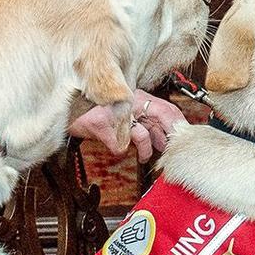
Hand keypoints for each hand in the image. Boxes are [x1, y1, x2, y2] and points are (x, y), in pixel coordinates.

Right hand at [66, 89, 182, 160]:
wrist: (69, 110)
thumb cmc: (97, 112)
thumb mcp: (125, 113)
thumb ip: (145, 123)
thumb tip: (164, 139)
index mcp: (136, 96)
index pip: (167, 108)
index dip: (179, 123)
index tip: (185, 137)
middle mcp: (128, 101)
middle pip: (161, 115)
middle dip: (169, 136)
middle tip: (171, 150)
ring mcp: (115, 113)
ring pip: (141, 134)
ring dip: (145, 150)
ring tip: (144, 157)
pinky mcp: (102, 125)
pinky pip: (119, 145)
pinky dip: (120, 150)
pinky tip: (118, 149)